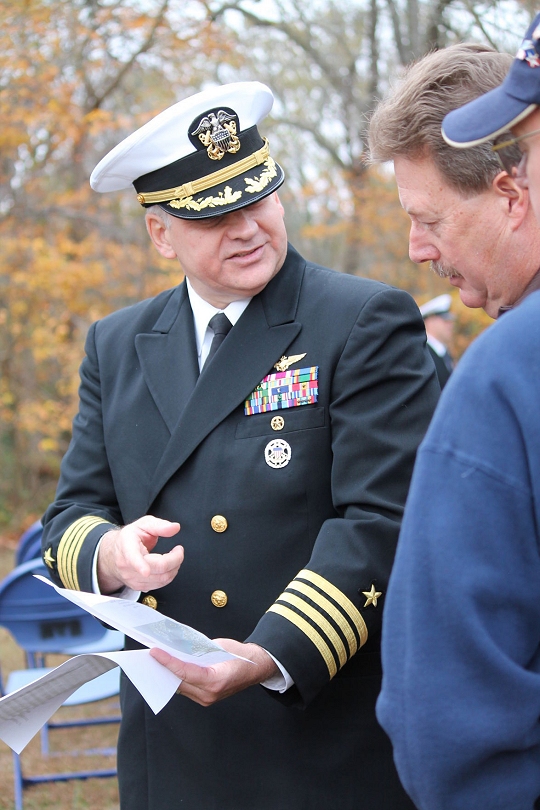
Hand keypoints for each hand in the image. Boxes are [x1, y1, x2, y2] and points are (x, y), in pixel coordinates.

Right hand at [97, 515, 182, 592]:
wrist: (115, 553)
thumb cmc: (131, 538)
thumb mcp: (144, 524)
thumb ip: (160, 525)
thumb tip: (174, 528)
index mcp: (127, 546)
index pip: (133, 558)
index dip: (140, 565)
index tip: (145, 571)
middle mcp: (127, 566)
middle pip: (157, 568)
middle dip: (175, 559)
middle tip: (179, 550)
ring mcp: (132, 578)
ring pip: (162, 579)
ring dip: (174, 568)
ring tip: (174, 556)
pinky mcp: (138, 587)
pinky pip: (160, 584)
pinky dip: (169, 575)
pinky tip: (167, 566)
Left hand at [150, 639, 278, 706]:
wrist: (256, 667)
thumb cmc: (239, 655)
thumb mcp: (218, 646)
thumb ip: (197, 650)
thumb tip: (177, 648)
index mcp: (215, 680)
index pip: (185, 672)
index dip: (168, 661)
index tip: (154, 652)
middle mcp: (209, 694)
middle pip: (179, 681)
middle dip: (164, 668)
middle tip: (151, 655)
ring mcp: (207, 699)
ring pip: (180, 687)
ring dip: (169, 675)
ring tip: (156, 661)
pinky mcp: (206, 698)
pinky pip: (186, 689)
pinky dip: (178, 678)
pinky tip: (170, 669)